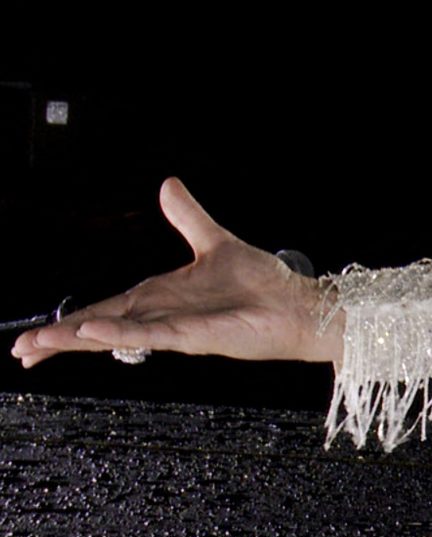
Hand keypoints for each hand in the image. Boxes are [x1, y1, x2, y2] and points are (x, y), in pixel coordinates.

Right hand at [11, 178, 342, 368]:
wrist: (298, 304)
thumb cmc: (262, 283)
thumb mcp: (215, 241)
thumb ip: (187, 217)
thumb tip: (167, 185)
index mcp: (160, 298)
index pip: (104, 311)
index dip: (70, 323)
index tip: (33, 339)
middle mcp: (162, 316)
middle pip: (100, 329)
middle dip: (60, 339)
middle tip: (21, 351)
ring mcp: (177, 329)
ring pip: (117, 336)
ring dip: (79, 339)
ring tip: (40, 344)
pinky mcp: (196, 336)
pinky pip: (152, 335)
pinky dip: (121, 334)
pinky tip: (94, 333)